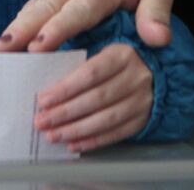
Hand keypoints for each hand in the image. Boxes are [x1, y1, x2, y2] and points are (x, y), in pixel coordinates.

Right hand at [0, 0, 178, 51]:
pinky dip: (18, 21)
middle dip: (23, 28)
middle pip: (46, 6)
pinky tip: (5, 43)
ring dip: (15, 25)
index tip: (38, 46)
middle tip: (2, 49)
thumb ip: (157, 12)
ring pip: (35, 5)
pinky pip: (35, 3)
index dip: (58, 28)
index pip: (78, 9)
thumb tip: (159, 41)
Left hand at [33, 43, 153, 151]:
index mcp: (122, 54)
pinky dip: (92, 141)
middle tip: (41, 121)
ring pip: (106, 119)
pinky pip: (115, 134)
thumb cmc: (115, 63)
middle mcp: (136, 77)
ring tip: (53, 135)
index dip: (65, 88)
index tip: (43, 100)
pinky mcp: (142, 120)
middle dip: (65, 112)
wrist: (152, 73)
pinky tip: (73, 145)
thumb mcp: (102, 49)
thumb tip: (45, 78)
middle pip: (97, 98)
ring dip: (75, 130)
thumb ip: (77, 62)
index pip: (91, 73)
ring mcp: (141, 100)